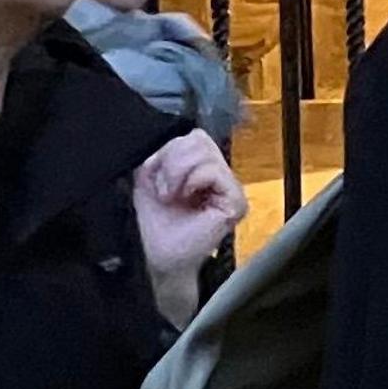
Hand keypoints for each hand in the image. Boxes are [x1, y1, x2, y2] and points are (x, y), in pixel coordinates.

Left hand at [131, 131, 246, 299]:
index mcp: (202, 167)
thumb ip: (165, 150)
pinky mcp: (236, 202)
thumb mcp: (151, 174)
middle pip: (199, 139)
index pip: (194, 137)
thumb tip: (179, 136)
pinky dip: (194, 181)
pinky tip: (187, 199)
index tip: (156, 179)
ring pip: (206, 152)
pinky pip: (214, 171)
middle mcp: (221, 175)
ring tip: (173, 196)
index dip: (169, 152)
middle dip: (172, 162)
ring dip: (179, 173)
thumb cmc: (153, 220)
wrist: (155, 253)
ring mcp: (231, 189)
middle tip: (165, 190)